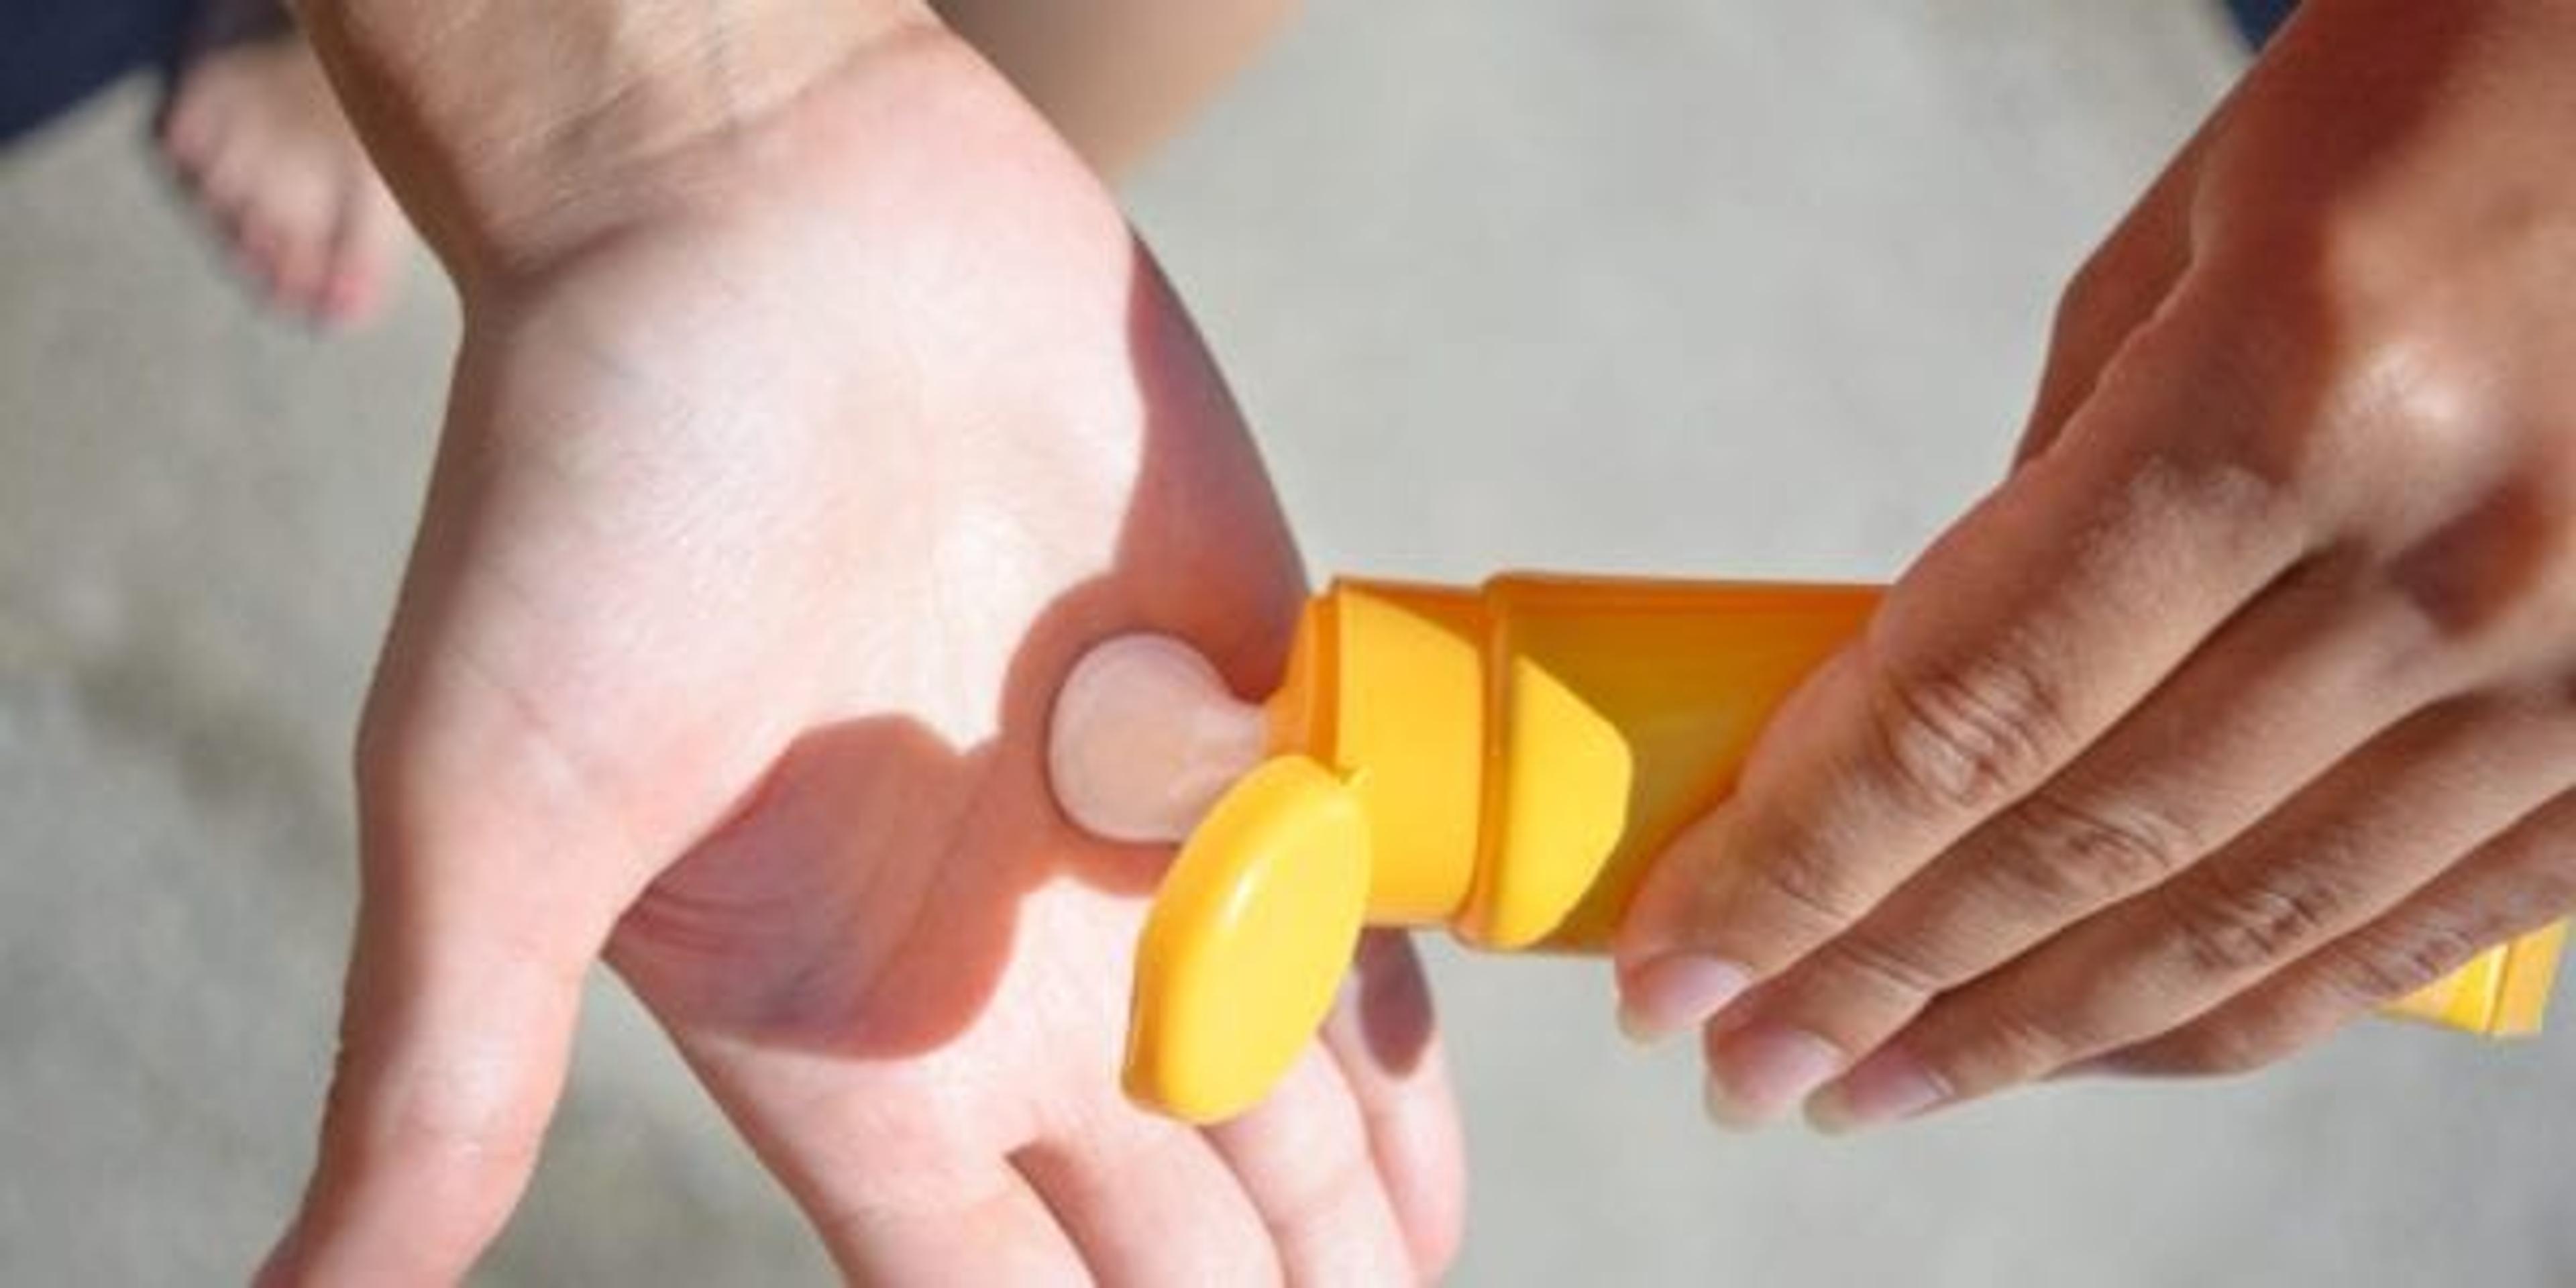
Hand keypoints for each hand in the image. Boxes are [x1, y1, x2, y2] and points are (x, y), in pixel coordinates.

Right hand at [264, 26, 1459, 1283]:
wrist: (758, 213)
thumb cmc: (595, 489)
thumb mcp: (494, 801)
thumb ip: (441, 1077)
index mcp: (833, 1017)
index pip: (972, 1282)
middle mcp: (989, 955)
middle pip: (1150, 1219)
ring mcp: (1127, 840)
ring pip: (1264, 1093)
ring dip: (1339, 1219)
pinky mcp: (1243, 706)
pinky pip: (1347, 914)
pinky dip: (1398, 1038)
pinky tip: (1444, 1161)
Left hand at [1617, 0, 2575, 1130]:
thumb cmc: (2454, 93)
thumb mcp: (2199, 237)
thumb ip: (2059, 477)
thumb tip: (1941, 690)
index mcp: (2295, 393)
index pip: (1971, 710)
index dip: (1800, 864)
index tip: (1677, 962)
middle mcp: (2447, 561)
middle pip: (2080, 848)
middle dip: (1872, 979)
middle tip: (1736, 1063)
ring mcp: (2572, 671)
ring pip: (2236, 928)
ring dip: (2024, 1035)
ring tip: (1865, 1086)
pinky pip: (2403, 925)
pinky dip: (2225, 1008)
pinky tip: (2085, 1043)